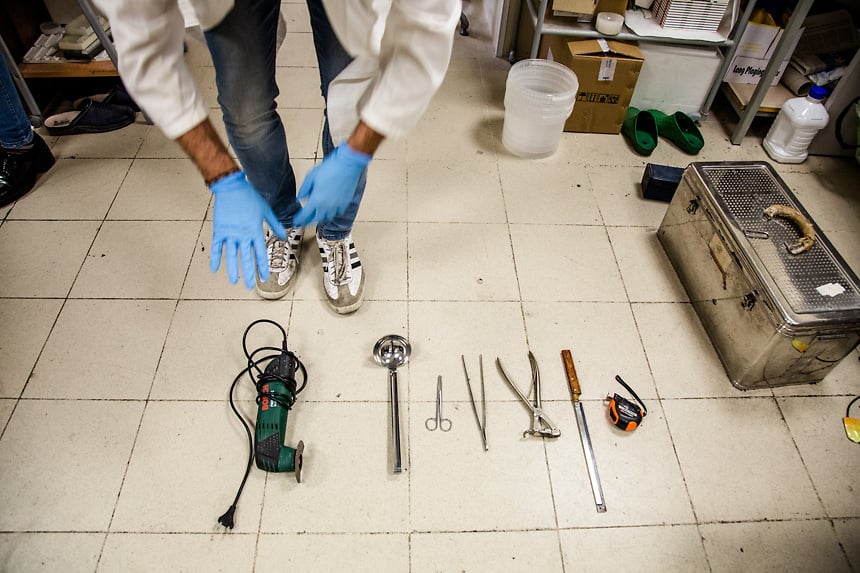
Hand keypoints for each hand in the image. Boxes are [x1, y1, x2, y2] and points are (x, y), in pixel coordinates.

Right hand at [209, 171, 285, 288]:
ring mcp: (230, 233)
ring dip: (232, 269)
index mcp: (255, 231)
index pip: (260, 253)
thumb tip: (285, 235)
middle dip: (248, 272)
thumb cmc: (250, 197)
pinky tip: (214, 268)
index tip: (264, 277)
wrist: (232, 188)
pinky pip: (217, 247)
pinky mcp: (219, 230)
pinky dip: (215, 257)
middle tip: (250, 285)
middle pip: (246, 257)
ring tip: (234, 281)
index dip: (262, 266)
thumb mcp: (266, 210)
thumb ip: (275, 224)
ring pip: (231, 255)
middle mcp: (243, 235)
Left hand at [293, 142, 370, 225]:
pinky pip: (338, 213)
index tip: (296, 221)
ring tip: (317, 215)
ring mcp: (337, 205)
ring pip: (328, 217)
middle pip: (316, 219)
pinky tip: (330, 210)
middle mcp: (327, 205)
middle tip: (305, 220)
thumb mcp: (311, 176)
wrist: (348, 164)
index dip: (299, 219)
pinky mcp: (345, 202)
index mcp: (317, 199)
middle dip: (309, 221)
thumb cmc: (331, 167)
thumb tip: (300, 197)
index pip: (305, 215)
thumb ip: (304, 189)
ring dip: (321, 217)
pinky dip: (332, 213)